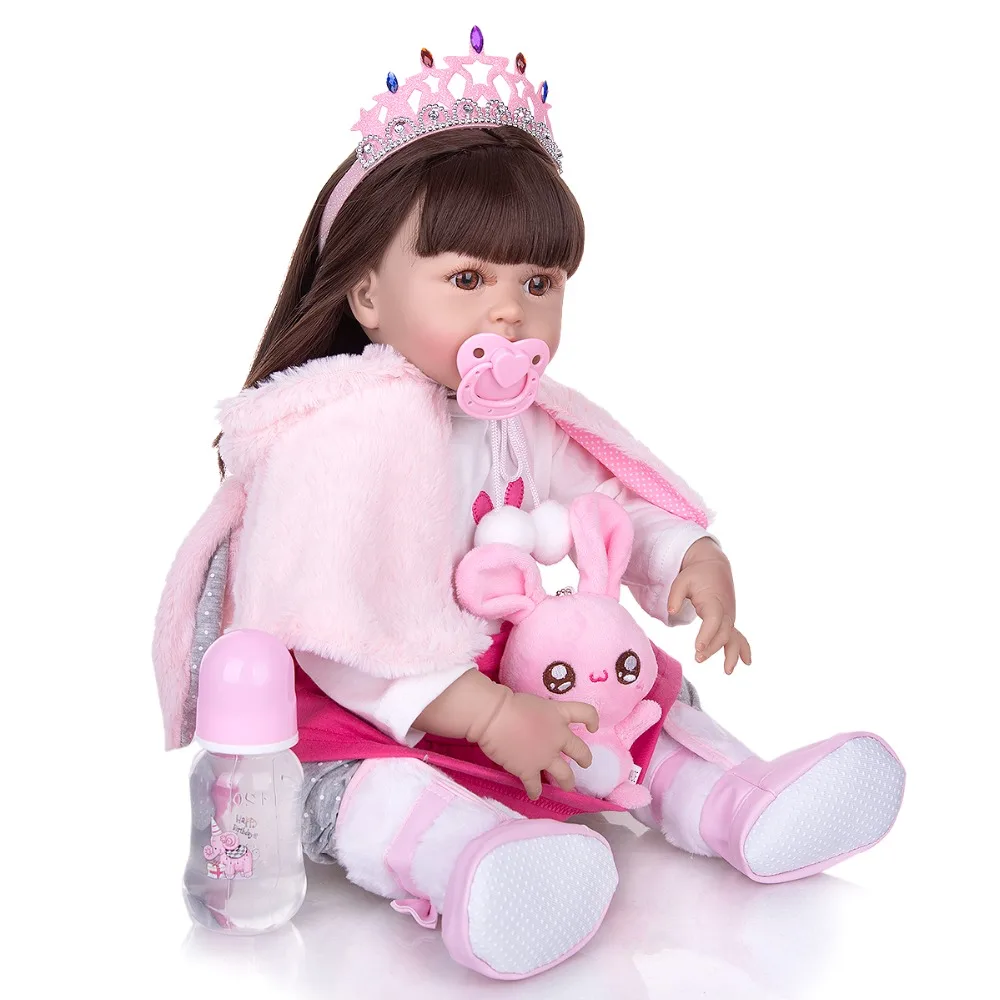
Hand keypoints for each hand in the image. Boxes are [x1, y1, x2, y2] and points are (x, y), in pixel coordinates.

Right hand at [470, 687, 598, 799]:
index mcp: (559, 715)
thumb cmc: (510, 703)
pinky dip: (535, 791)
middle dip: (585, 759)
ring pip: (565, 775)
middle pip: (580, 751)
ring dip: (568, 782)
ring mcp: (545, 756)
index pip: (585, 713)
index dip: (592, 720)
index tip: (593, 727)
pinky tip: (534, 795)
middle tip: (585, 763)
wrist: (494, 716)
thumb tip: (538, 725)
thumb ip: (544, 716)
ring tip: (568, 786)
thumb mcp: (536, 703)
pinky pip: (535, 786)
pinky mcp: (529, 770)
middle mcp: (558, 737)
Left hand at [667, 538, 751, 674]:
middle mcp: (725, 611)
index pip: (713, 621)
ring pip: (733, 638)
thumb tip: (670, 612)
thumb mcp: (682, 580)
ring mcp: (729, 617)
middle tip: (698, 658)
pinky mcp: (729, 621)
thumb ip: (675, 596)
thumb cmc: (696, 574)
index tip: (698, 647)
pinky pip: (738, 636)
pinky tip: (746, 662)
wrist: (714, 566)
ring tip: (727, 671)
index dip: (707, 635)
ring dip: (732, 654)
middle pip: (722, 633)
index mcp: (714, 601)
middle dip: (712, 647)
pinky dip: (743, 649)